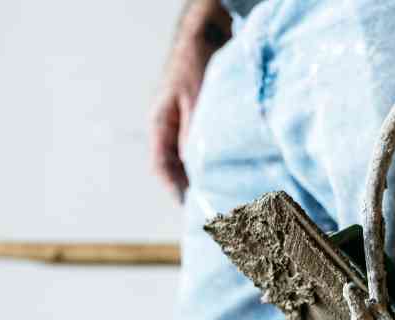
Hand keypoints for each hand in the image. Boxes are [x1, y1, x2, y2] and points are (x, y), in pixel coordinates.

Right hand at [150, 0, 229, 202]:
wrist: (206, 32)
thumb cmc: (197, 63)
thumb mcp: (195, 100)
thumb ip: (194, 134)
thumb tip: (197, 169)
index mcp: (160, 124)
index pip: (161, 166)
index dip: (174, 189)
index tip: (190, 207)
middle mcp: (171, 128)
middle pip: (177, 168)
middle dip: (193, 189)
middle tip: (213, 212)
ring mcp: (186, 125)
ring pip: (193, 160)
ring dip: (206, 178)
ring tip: (225, 198)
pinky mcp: (203, 122)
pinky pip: (207, 149)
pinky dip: (216, 163)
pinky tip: (233, 175)